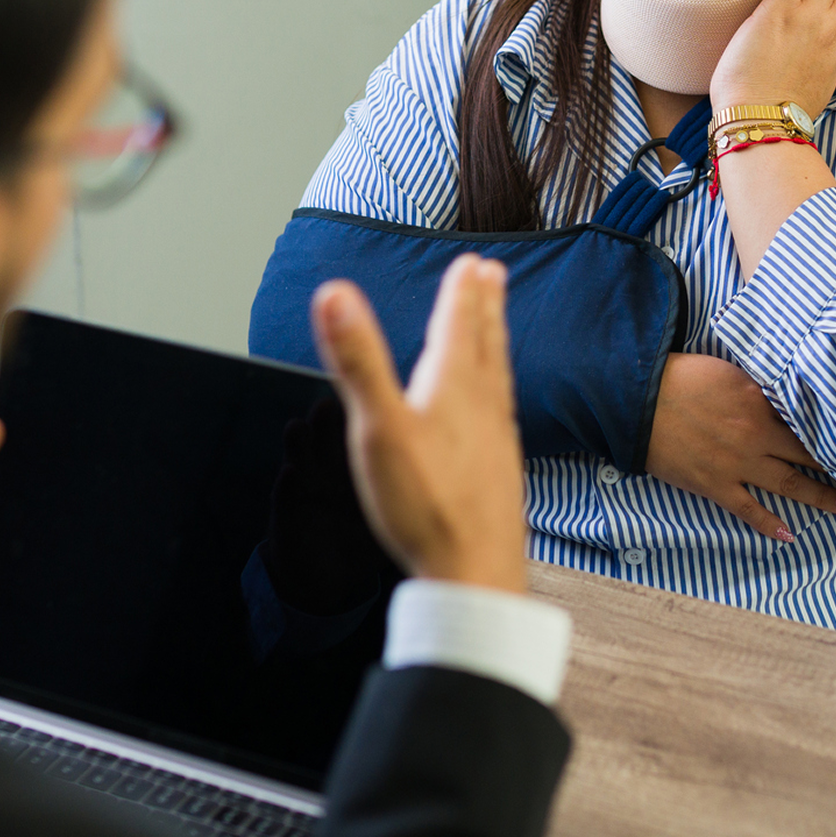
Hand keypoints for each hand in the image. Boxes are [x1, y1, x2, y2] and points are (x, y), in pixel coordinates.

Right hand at [311, 254, 527, 593]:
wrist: (476, 575)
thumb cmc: (427, 506)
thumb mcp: (378, 427)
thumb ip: (357, 360)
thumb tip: (335, 295)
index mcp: (454, 388)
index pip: (457, 325)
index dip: (460, 291)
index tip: (470, 261)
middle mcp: (484, 407)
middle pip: (485, 343)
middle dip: (484, 306)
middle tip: (492, 275)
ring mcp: (496, 440)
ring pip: (498, 377)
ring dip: (494, 343)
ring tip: (494, 329)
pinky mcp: (499, 471)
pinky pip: (500, 414)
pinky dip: (496, 393)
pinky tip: (491, 410)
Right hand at [646, 353, 835, 540]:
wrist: (637, 400)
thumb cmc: (679, 378)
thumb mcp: (728, 373)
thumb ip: (759, 389)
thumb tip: (782, 399)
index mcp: (760, 406)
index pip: (806, 425)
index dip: (833, 437)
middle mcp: (755, 438)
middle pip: (807, 458)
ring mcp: (735, 465)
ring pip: (788, 485)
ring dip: (821, 498)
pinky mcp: (713, 485)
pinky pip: (747, 509)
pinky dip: (769, 523)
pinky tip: (788, 534)